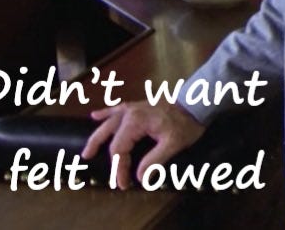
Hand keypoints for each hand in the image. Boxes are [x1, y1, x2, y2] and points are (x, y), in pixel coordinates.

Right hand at [82, 101, 204, 188]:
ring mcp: (134, 108)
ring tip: (87, 151)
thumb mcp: (173, 144)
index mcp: (135, 122)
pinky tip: (95, 115)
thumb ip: (155, 161)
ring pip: (109, 123)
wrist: (197, 102)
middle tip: (98, 171)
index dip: (120, 169)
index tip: (124, 184)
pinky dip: (106, 113)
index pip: (120, 150)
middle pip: (109, 136)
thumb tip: (139, 177)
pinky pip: (117, 109)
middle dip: (104, 154)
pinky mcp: (139, 106)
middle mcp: (130, 113)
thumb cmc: (187, 122)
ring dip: (97, 136)